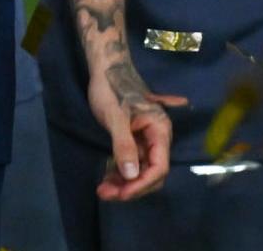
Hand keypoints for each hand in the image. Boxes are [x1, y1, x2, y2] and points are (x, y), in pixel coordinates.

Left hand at [88, 56, 177, 200]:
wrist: (105, 69)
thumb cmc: (111, 88)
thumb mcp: (115, 117)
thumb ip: (124, 145)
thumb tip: (131, 174)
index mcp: (160, 131)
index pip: (159, 166)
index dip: (142, 183)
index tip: (123, 193)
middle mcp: (157, 138)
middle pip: (151, 172)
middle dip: (131, 186)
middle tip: (106, 194)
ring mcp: (145, 140)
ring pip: (140, 170)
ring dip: (124, 183)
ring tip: (102, 191)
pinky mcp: (134, 140)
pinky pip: (130, 163)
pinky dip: (119, 173)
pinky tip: (105, 180)